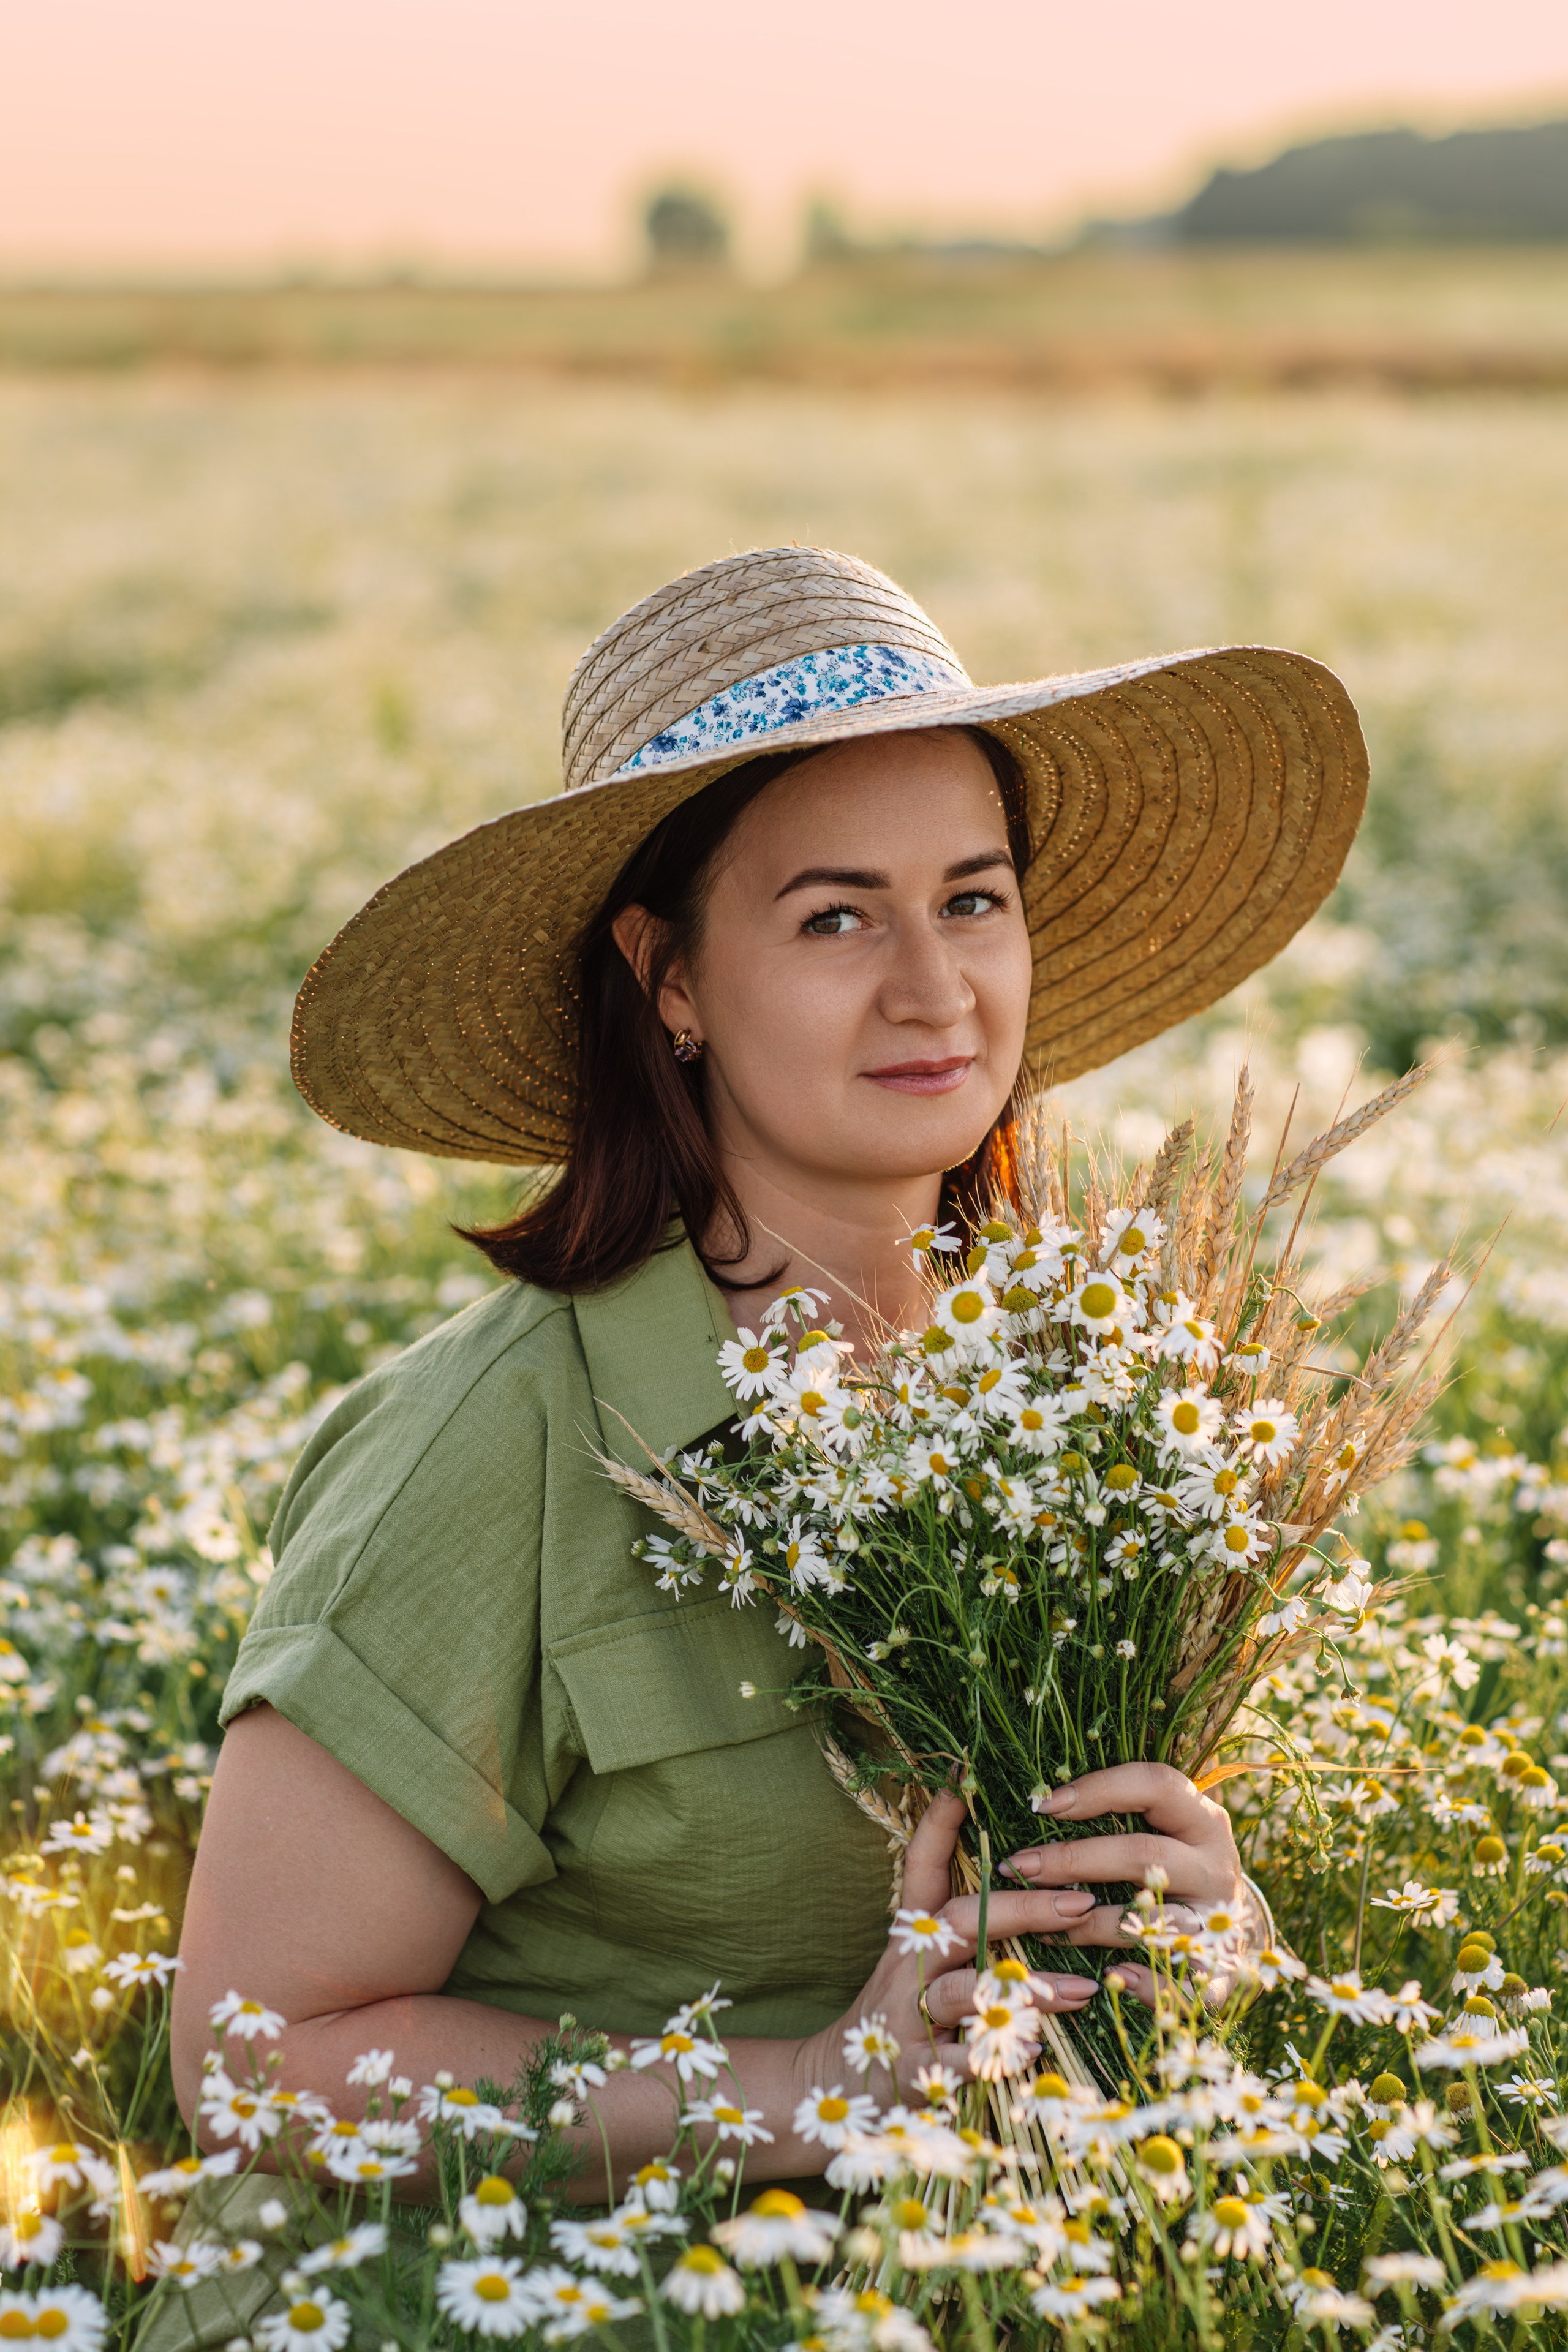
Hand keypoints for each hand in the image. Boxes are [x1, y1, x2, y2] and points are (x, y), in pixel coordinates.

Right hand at [793, 1792, 1102, 2112]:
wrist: (836, 2081)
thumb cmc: (901, 2010)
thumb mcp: (922, 1959)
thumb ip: (968, 1928)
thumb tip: (1031, 1883)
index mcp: (912, 1932)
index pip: (921, 1868)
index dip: (936, 1827)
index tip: (959, 1785)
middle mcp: (909, 1965)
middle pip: (963, 1921)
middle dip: (1024, 1910)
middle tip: (1080, 1903)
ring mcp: (909, 2014)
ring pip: (965, 1991)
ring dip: (1023, 1989)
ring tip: (1078, 1991)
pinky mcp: (914, 2068)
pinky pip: (958, 2059)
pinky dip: (995, 2054)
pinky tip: (1034, 2049)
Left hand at [1001, 1761, 1248, 2006]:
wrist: (1233, 1925)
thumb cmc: (1174, 1861)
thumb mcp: (1163, 1826)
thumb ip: (1119, 1811)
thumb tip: (1044, 1802)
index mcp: (1202, 1818)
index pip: (1155, 1785)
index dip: (1100, 1789)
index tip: (1044, 1805)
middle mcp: (1216, 1864)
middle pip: (1144, 1854)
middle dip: (1076, 1861)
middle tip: (1023, 1868)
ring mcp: (1219, 1918)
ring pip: (1154, 1918)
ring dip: (1093, 1925)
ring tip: (1045, 1927)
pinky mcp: (1222, 1968)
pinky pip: (1186, 1983)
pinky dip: (1148, 1985)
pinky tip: (1109, 1978)